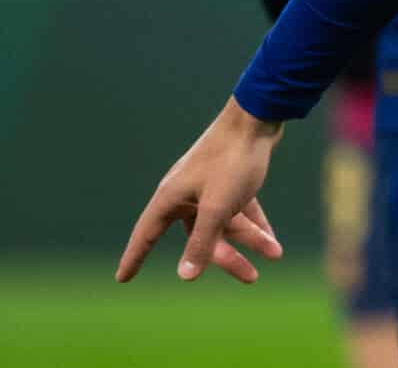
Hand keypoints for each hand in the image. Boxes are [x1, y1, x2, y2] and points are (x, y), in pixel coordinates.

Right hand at [115, 99, 286, 283]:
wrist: (258, 118)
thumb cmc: (232, 160)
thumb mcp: (218, 207)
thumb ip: (201, 243)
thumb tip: (185, 276)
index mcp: (171, 198)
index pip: (146, 235)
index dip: (134, 257)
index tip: (121, 279)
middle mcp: (185, 193)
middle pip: (199, 237)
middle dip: (226, 258)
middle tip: (251, 278)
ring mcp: (207, 186)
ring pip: (224, 224)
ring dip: (249, 239)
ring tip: (276, 253)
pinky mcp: (229, 179)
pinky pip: (238, 210)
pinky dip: (254, 223)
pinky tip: (272, 239)